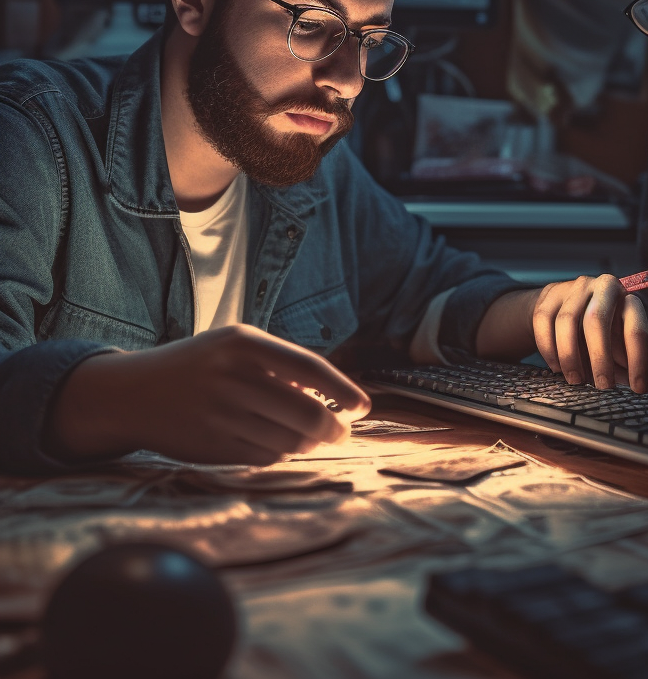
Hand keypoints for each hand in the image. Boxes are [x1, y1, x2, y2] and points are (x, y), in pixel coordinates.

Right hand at [48, 325, 370, 465]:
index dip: (343, 390)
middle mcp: (232, 377)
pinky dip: (282, 454)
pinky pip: (265, 457)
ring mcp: (220, 414)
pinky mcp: (211, 447)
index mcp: (243, 343)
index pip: (310, 368)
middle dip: (333, 428)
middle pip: (305, 412)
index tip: (362, 406)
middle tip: (342, 432)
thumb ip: (280, 366)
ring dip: (309, 443)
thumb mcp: (236, 346)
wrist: (132, 393)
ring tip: (313, 438)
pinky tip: (281, 445)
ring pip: (288, 439)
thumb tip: (333, 394)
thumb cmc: (200, 365)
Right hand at [531, 274, 647, 392]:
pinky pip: (544, 322)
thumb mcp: (627, 338)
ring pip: (566, 322)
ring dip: (570, 356)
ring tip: (577, 380)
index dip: (639, 362)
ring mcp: (573, 289)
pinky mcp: (549, 296)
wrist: (570, 304)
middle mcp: (602, 287)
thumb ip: (643, 354)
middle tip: (603, 386)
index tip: (638, 389)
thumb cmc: (606, 328)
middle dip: (600, 358)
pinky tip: (557, 367)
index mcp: (627, 299)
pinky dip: (549, 349)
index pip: (635, 329)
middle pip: (595, 320)